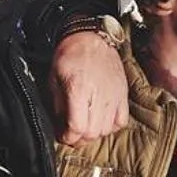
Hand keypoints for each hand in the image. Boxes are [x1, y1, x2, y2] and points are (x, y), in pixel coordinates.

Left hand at [51, 30, 127, 146]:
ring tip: (85, 126)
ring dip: (94, 133)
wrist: (91, 38)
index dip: (67, 137)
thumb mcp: (54, 79)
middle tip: (72, 133)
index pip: (76, 127)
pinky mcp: (122, 94)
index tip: (62, 136)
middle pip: (92, 132)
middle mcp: (99, 95)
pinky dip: (111, 125)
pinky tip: (101, 119)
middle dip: (79, 138)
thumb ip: (57, 106)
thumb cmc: (70, 56)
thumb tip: (60, 127)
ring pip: (106, 130)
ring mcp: (113, 95)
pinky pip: (121, 121)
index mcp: (78, 89)